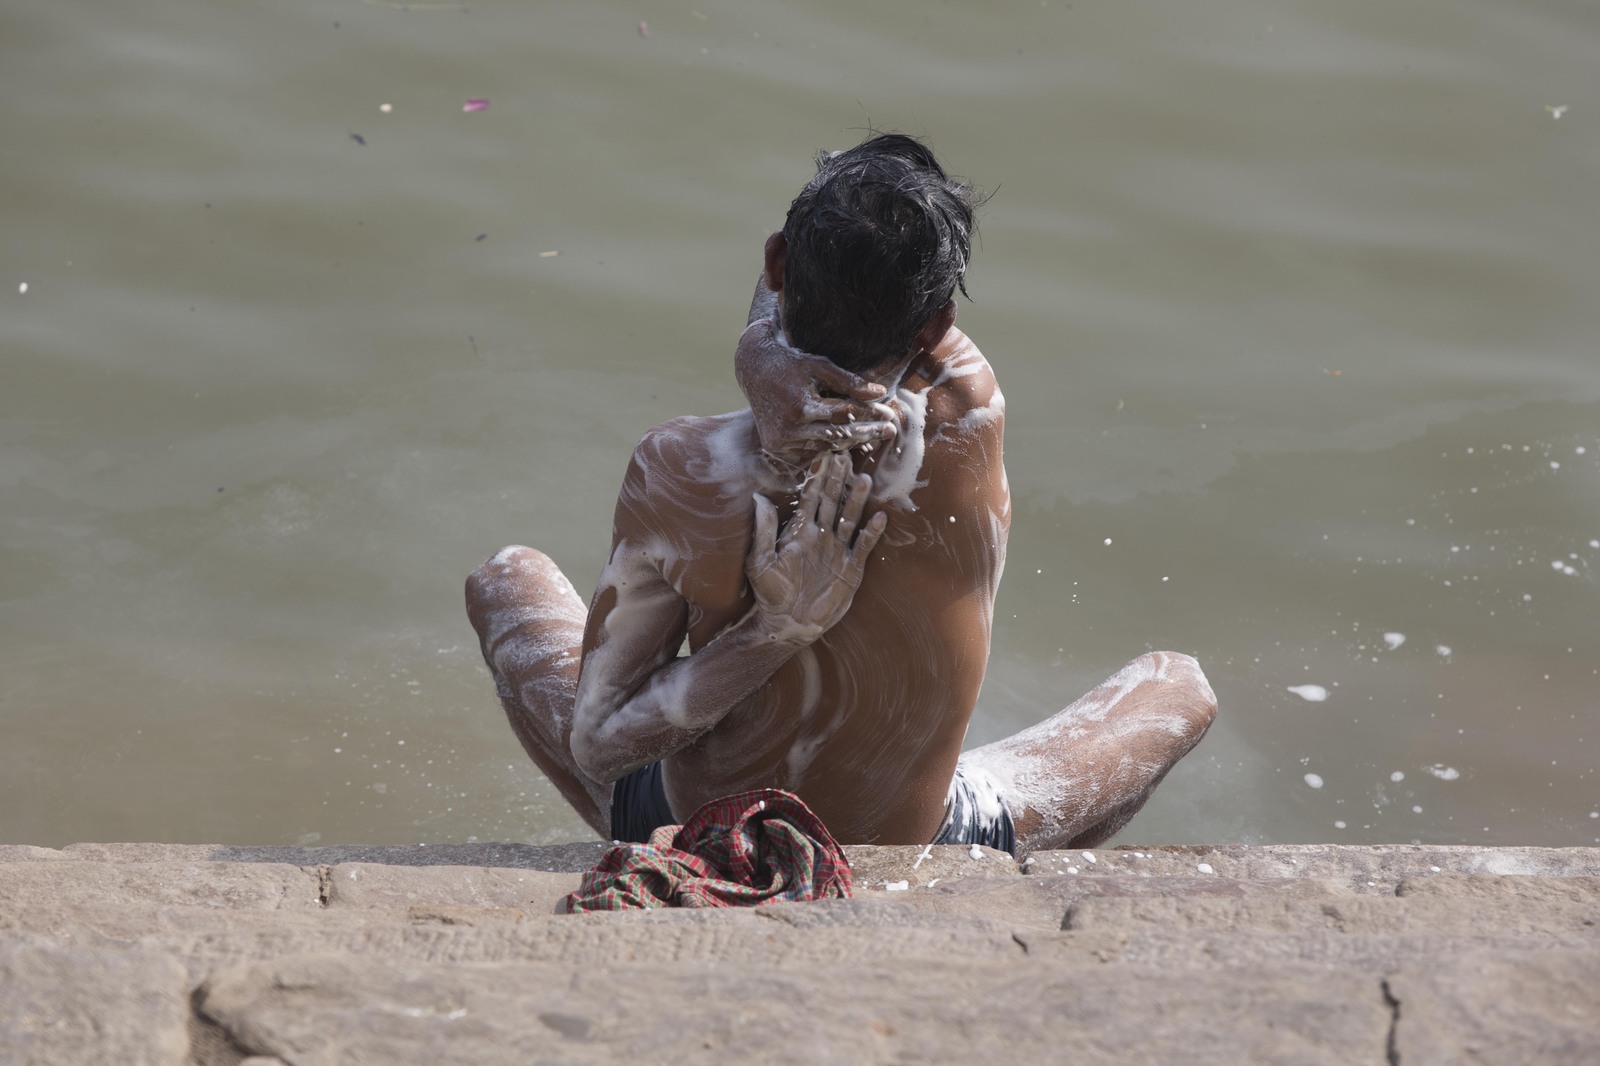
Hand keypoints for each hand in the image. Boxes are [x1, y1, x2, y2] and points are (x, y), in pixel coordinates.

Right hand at [736, 317, 899, 467]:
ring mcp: (781, 440)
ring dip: (851, 440)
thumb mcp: (820, 366)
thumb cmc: (791, 363)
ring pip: (825, 445)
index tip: (889, 414)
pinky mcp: (776, 446)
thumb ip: (849, 381)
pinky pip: (810, 448)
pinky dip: (828, 443)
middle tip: (890, 430)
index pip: (844, 413)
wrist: (752, 369)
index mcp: (801, 406)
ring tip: (874, 433)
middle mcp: (789, 427)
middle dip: (867, 432)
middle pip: (838, 434)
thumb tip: (879, 393)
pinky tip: (848, 437)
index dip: (869, 414)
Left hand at [746, 451, 888, 645]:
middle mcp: (821, 536)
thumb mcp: (760, 562)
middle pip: (833, 502)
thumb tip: (758, 497)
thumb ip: (764, 531)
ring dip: (857, 500)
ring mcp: (838, 551)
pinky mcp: (851, 569)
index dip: (817, 478)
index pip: (811, 498)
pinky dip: (871, 533)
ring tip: (865, 479)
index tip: (825, 456)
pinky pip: (863, 547)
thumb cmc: (770, 593)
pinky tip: (880, 517)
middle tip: (846, 456)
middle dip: (839, 480)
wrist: (788, 623)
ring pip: (850, 519)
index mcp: (800, 532)